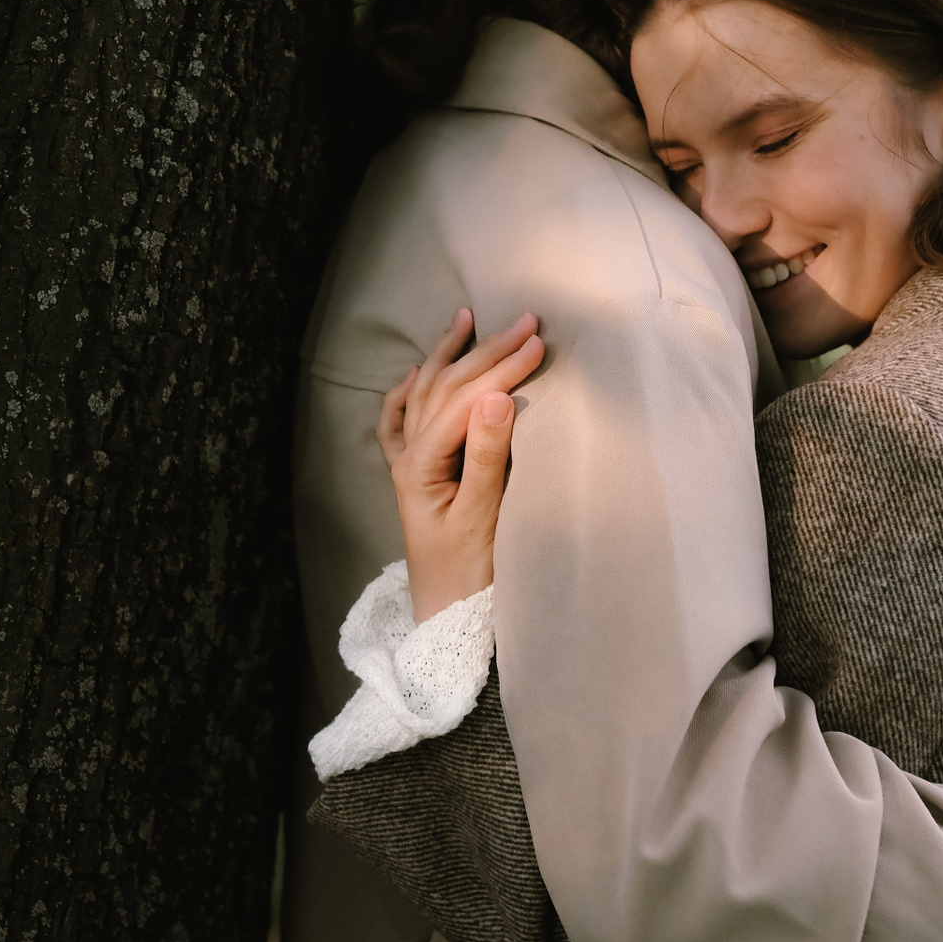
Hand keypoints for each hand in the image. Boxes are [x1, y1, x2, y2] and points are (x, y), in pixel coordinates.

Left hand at [378, 309, 543, 621]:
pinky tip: (412, 374)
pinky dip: (407, 394)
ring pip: (424, 395)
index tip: (541, 343)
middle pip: (446, 389)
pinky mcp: (415, 479)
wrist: (448, 620)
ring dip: (447, 356)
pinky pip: (401, 424)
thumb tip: (495, 396)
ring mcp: (408, 466)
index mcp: (422, 465)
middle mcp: (409, 458)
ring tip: (465, 321)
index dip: (503, 368)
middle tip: (526, 322)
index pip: (467, 401)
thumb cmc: (471, 575)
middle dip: (486, 352)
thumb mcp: (483, 516)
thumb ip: (486, 455)